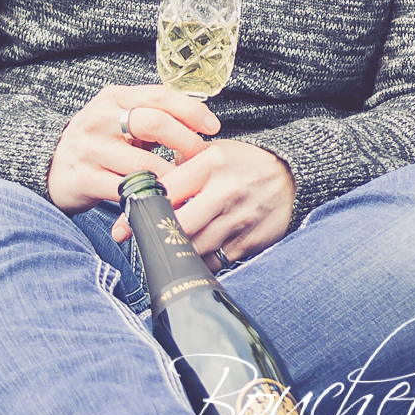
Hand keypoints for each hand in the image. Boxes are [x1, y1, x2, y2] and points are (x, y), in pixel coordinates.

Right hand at [49, 85, 216, 212]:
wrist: (52, 166)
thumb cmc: (99, 141)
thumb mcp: (121, 119)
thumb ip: (154, 117)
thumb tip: (199, 124)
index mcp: (115, 98)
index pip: (160, 96)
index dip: (191, 110)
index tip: (213, 127)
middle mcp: (100, 119)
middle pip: (154, 123)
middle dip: (186, 141)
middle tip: (201, 157)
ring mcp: (90, 149)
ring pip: (143, 163)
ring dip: (172, 176)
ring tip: (188, 183)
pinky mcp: (84, 179)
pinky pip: (125, 191)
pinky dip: (149, 196)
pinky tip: (163, 199)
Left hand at [109, 139, 295, 262]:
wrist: (292, 176)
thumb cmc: (243, 164)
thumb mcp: (214, 151)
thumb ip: (181, 165)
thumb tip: (143, 183)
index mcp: (212, 163)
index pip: (166, 192)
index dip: (139, 213)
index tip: (121, 227)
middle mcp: (226, 191)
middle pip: (179, 226)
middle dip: (155, 239)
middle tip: (140, 243)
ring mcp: (241, 218)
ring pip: (195, 248)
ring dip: (176, 254)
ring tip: (164, 251)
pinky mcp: (252, 241)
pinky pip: (216, 261)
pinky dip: (200, 262)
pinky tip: (192, 257)